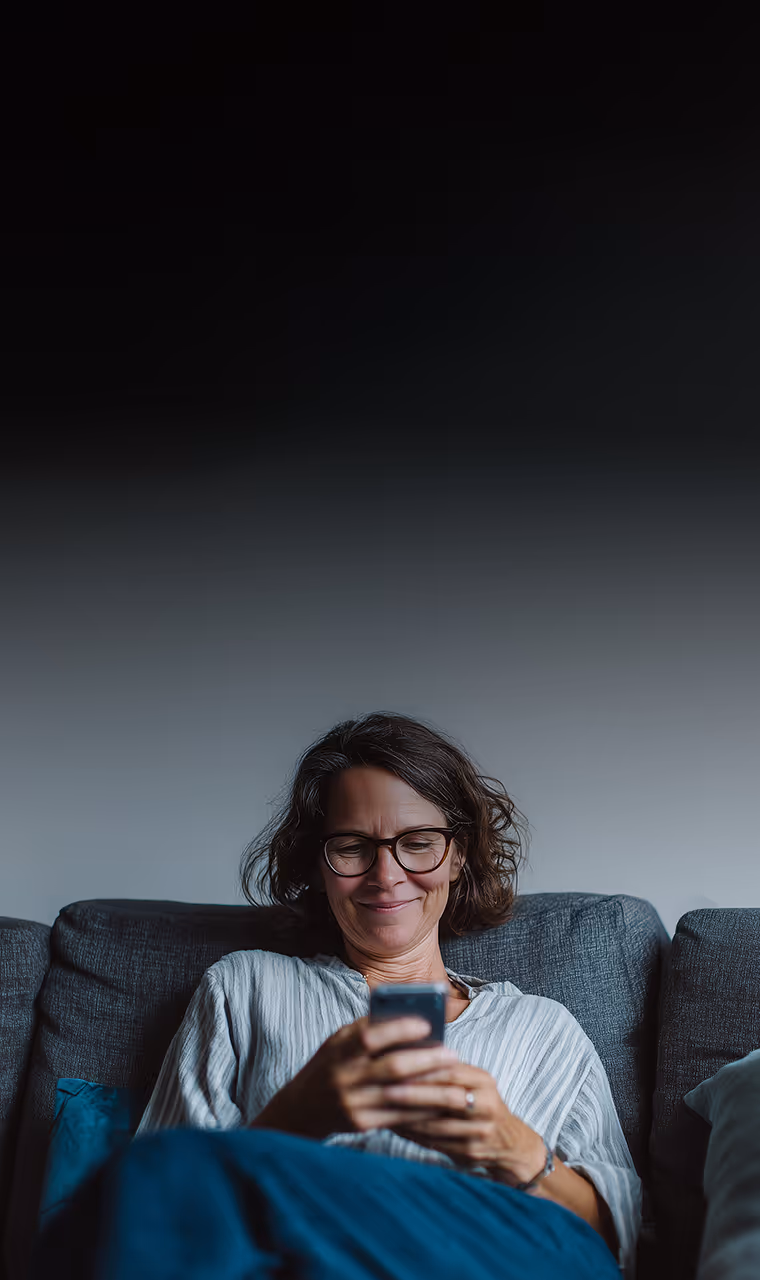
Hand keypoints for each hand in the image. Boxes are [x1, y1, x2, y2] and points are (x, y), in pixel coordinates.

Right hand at [249, 1015, 459, 1141]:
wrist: (302, 1108)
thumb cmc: (329, 1064)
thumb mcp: (338, 1041)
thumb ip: (368, 1029)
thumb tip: (409, 1017)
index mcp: (339, 1050)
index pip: (370, 1037)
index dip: (399, 1030)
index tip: (427, 1024)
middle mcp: (344, 1077)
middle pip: (392, 1068)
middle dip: (427, 1061)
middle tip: (454, 1055)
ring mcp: (353, 1103)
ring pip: (401, 1097)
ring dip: (433, 1091)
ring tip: (458, 1086)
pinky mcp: (361, 1125)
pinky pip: (399, 1118)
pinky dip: (423, 1111)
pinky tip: (442, 1106)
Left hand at [383, 1062, 546, 1184]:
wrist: (510, 1145)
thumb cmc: (480, 1105)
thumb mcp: (473, 1083)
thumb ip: (447, 1072)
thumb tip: (406, 1055)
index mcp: (484, 1081)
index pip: (452, 1071)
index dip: (424, 1069)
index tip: (397, 1064)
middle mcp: (486, 1104)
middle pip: (446, 1098)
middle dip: (415, 1094)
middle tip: (387, 1090)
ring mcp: (480, 1131)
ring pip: (438, 1124)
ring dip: (409, 1118)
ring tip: (385, 1111)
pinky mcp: (470, 1151)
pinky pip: (436, 1143)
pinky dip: (414, 1135)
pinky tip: (396, 1128)